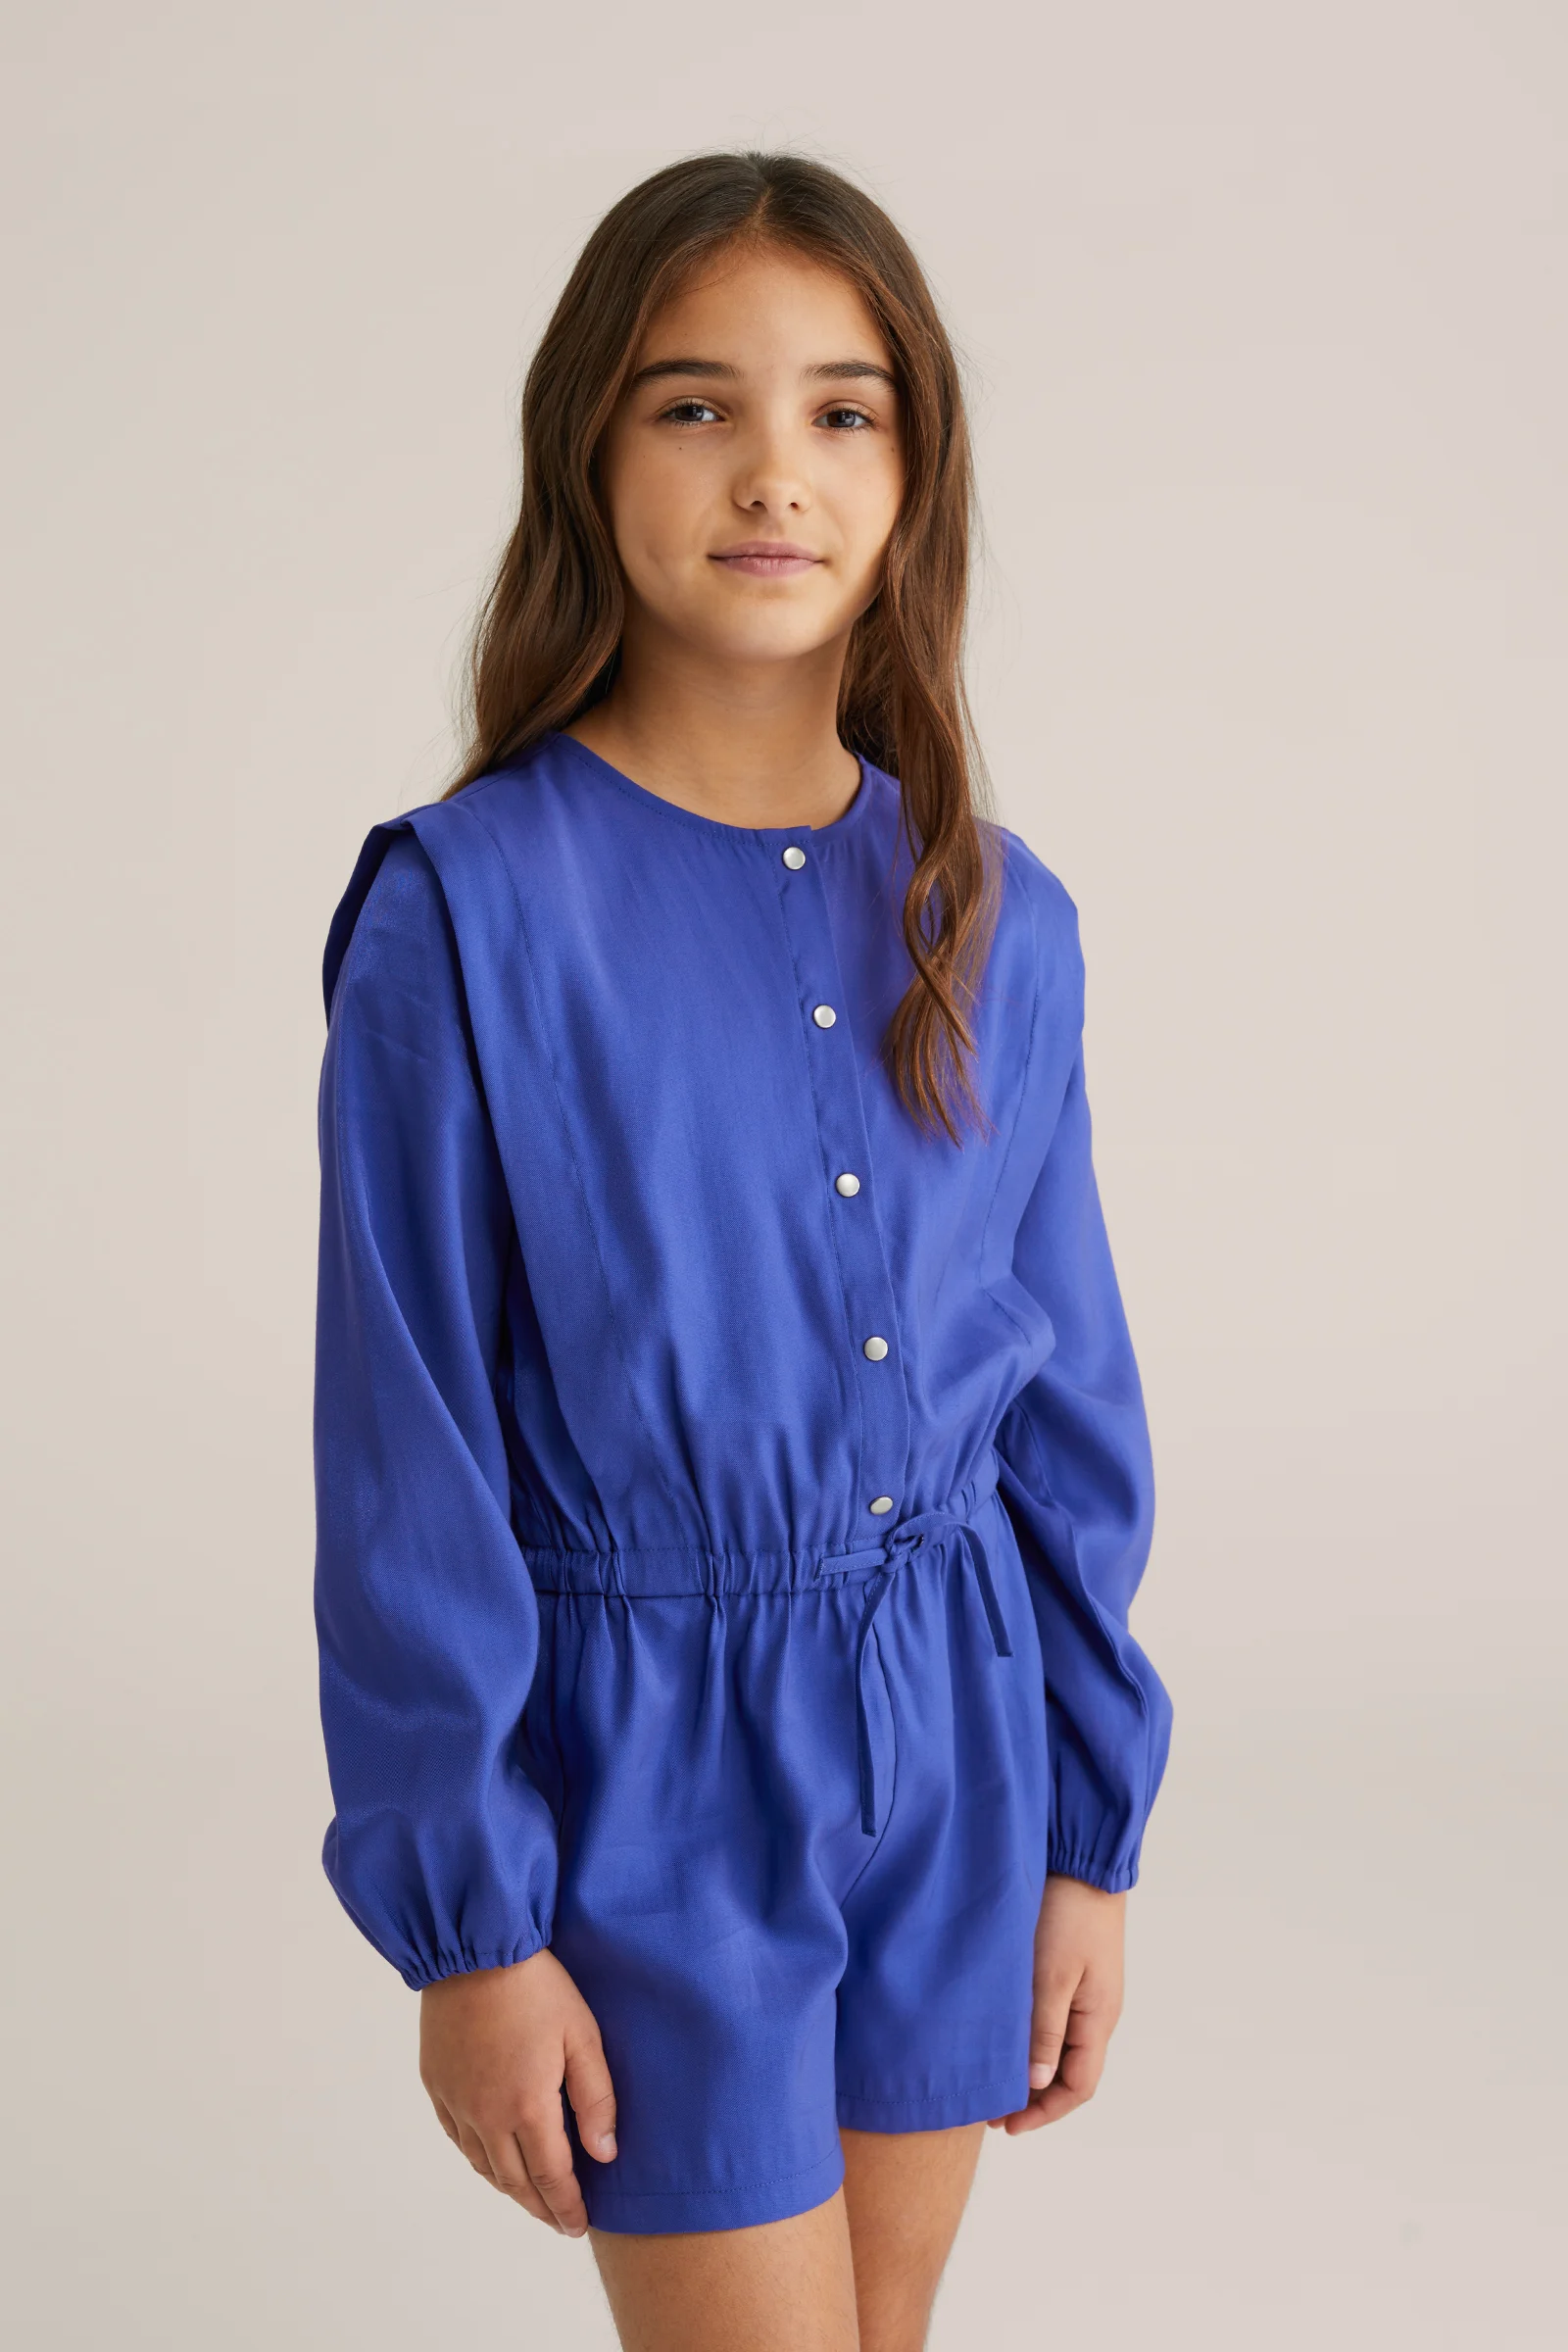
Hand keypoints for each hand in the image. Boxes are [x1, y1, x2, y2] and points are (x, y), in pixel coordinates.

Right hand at [419, 1947, 616, 2233]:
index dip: (566, 2206)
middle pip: (514, 2181)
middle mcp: (486, 2116)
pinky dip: (478, 2158)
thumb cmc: (537, 1987)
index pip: (551, 2176)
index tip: (578, 2225)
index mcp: (527, 2107)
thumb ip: (596, 2098)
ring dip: (509, 2187)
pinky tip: (490, 2157)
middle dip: (539, 2206)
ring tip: (530, 2195)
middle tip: (558, 2220)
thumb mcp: (582, 2035)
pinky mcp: (436, 2084)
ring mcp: (457, 2102)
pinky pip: (457, 2137)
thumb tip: (604, 2155)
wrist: (475, 1949)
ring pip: (483, 2164)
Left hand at [988, 1872, 1125, 2135]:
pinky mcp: (1072, 1972)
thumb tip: (1035, 2085)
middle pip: (1069, 2073)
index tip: (1007, 2126)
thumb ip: (1044, 2031)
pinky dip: (1032, 2039)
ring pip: (1061, 2048)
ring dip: (1032, 2069)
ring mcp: (1087, 1993)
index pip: (1078, 2087)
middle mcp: (1097, 2013)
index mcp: (1098, 2019)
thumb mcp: (1051, 1976)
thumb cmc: (1069, 1915)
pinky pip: (1055, 2021)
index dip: (1044, 2112)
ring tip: (994, 2077)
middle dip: (1034, 2097)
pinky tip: (1004, 2036)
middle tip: (991, 2109)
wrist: (1082, 1862)